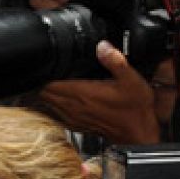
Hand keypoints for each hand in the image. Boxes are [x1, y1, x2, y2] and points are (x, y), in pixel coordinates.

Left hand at [34, 42, 159, 144]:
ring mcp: (73, 118)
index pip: (49, 85)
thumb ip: (115, 61)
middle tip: (45, 71)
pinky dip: (52, 105)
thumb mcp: (131, 79)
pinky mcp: (76, 125)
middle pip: (44, 94)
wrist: (137, 132)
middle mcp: (74, 107)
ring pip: (48, 105)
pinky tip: (58, 98)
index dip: (43, 75)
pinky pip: (56, 114)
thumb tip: (102, 46)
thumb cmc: (135, 108)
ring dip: (45, 94)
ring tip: (48, 81)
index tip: (44, 65)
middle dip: (42, 83)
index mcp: (83, 94)